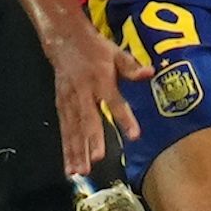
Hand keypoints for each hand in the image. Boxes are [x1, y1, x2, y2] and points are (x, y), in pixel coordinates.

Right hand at [46, 23, 152, 176]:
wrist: (64, 39)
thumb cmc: (94, 48)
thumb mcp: (116, 53)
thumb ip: (132, 67)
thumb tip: (150, 73)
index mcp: (101, 79)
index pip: (115, 100)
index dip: (124, 117)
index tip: (134, 135)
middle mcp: (84, 92)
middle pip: (89, 118)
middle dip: (92, 139)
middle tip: (97, 159)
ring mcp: (70, 100)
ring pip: (73, 129)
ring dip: (76, 151)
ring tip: (81, 171)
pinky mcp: (61, 106)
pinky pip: (64, 131)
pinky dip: (66, 150)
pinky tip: (70, 168)